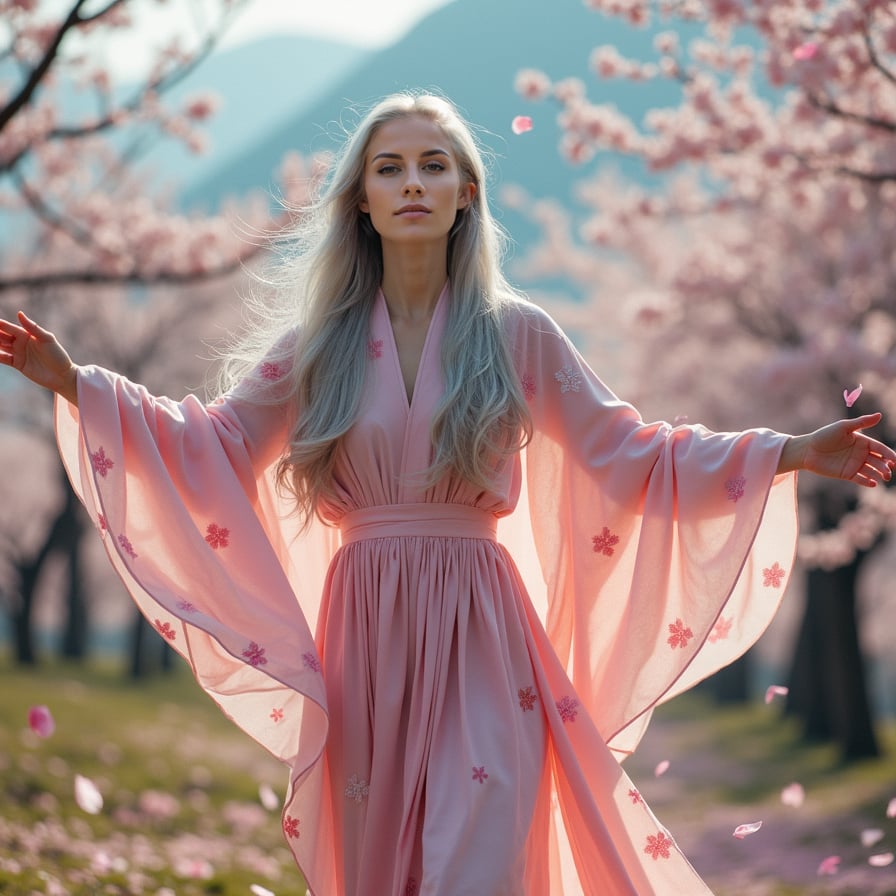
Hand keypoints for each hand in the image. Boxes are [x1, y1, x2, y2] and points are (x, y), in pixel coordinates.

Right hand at [0, 312, 77, 402]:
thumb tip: (19, 313)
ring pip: (1, 346)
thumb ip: (33, 327)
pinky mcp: (18, 364)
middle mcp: (21, 342)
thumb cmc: (58, 355)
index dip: (0, 325)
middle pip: (2, 336)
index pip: (10, 328)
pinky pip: (3, 358)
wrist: (63, 376)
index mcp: (27, 335)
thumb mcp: (47, 339)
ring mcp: (18, 353)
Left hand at [781, 414, 895, 486]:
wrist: (806, 450)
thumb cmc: (824, 436)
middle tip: (889, 471)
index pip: (880, 448)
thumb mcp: (843, 427)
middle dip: (886, 466)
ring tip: (884, 477)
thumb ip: (861, 422)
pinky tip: (873, 483)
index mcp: (862, 442)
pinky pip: (861, 479)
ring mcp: (854, 464)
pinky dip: (868, 482)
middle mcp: (861, 454)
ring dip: (879, 474)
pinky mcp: (847, 474)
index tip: (895, 460)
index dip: (888, 454)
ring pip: (872, 471)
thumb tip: (880, 415)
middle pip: (878, 461)